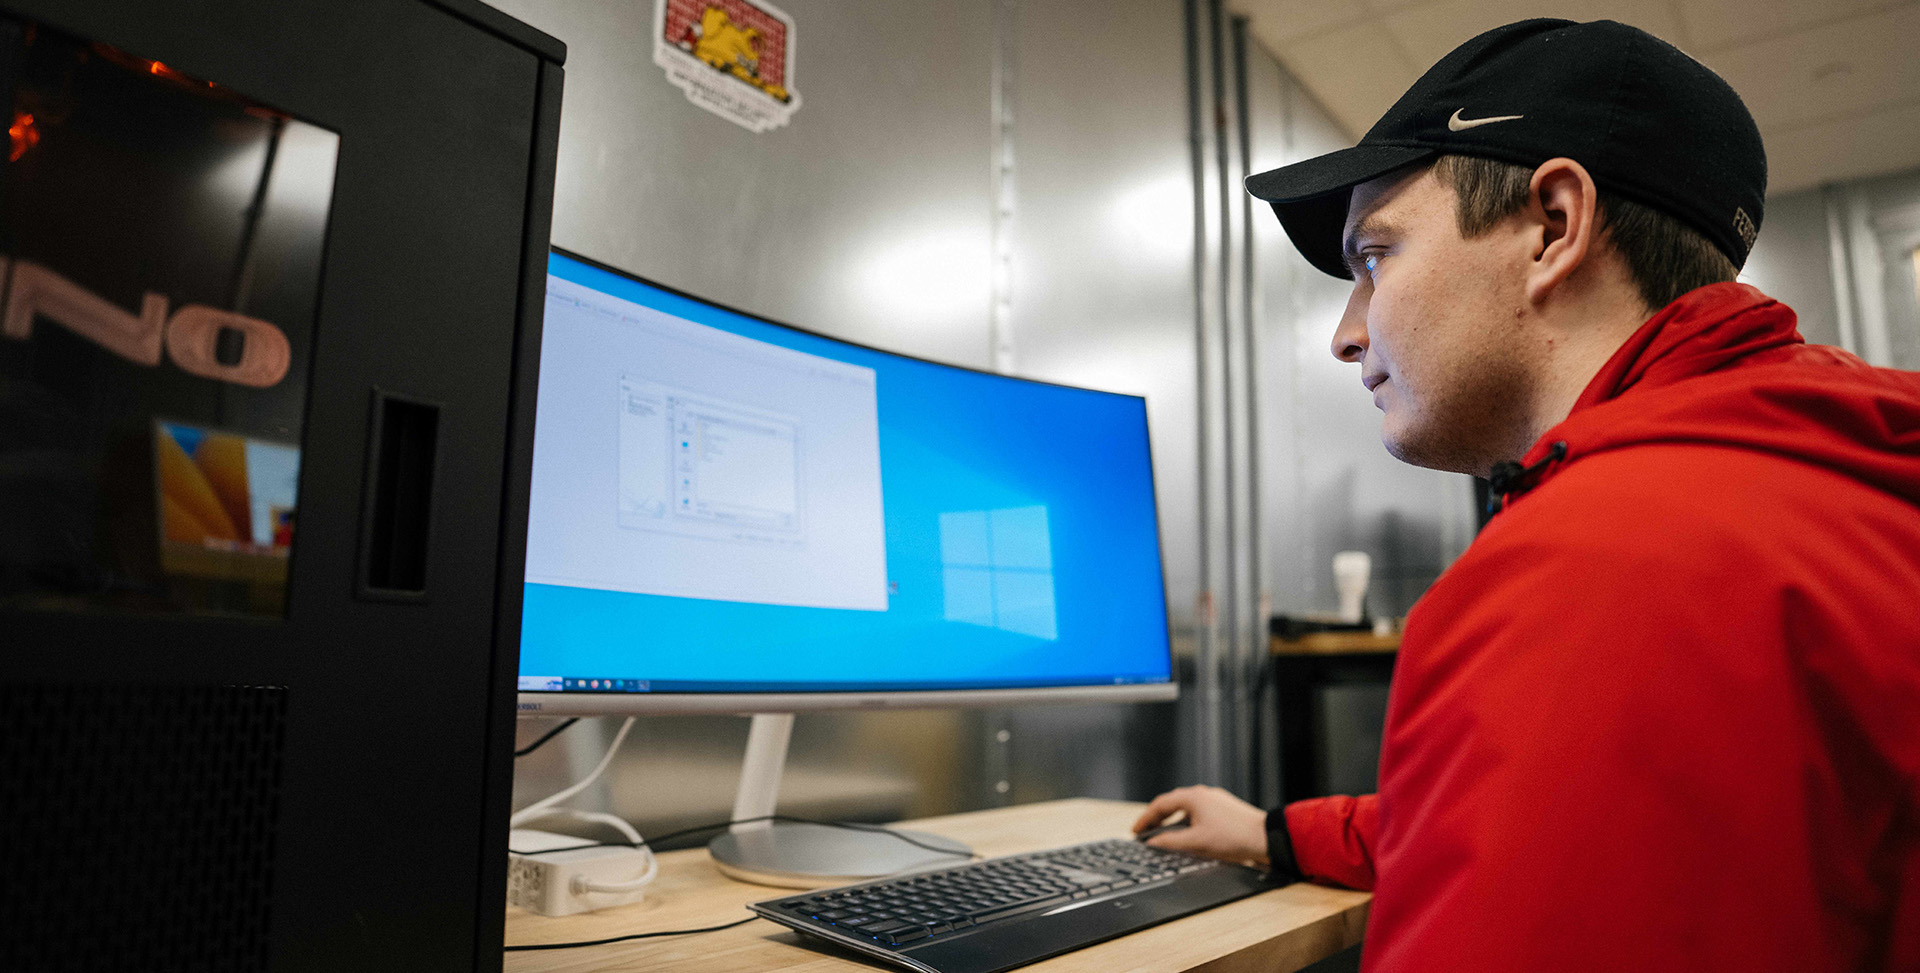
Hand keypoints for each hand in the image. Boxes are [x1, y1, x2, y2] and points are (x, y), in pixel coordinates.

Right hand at [1132, 785, 1268, 866]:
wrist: (1265, 837)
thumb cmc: (1233, 837)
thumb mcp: (1196, 842)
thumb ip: (1171, 842)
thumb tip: (1153, 842)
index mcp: (1193, 797)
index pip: (1160, 804)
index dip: (1145, 819)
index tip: (1136, 831)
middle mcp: (1202, 794)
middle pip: (1172, 804)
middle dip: (1157, 818)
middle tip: (1146, 832)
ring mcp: (1214, 800)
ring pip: (1186, 809)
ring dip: (1172, 821)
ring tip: (1164, 835)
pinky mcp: (1224, 809)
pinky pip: (1198, 813)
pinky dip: (1187, 822)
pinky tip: (1188, 835)